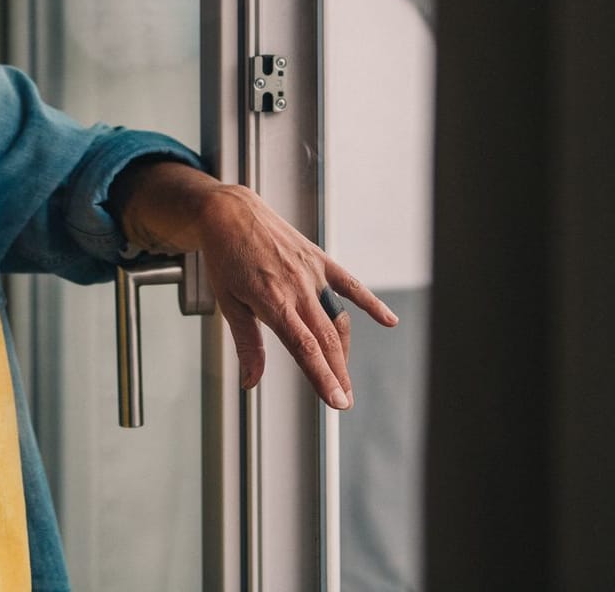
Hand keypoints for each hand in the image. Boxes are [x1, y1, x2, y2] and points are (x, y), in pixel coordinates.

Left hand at [118, 164, 398, 408]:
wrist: (231, 213)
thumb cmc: (226, 257)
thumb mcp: (228, 303)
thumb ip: (247, 344)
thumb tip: (251, 382)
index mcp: (273, 301)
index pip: (305, 349)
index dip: (323, 377)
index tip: (336, 401)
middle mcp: (297, 288)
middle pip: (326, 340)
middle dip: (338, 374)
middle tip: (345, 401)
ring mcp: (312, 273)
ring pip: (338, 319)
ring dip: (344, 350)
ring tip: (344, 375)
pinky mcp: (320, 260)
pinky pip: (350, 284)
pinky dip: (370, 303)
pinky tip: (388, 321)